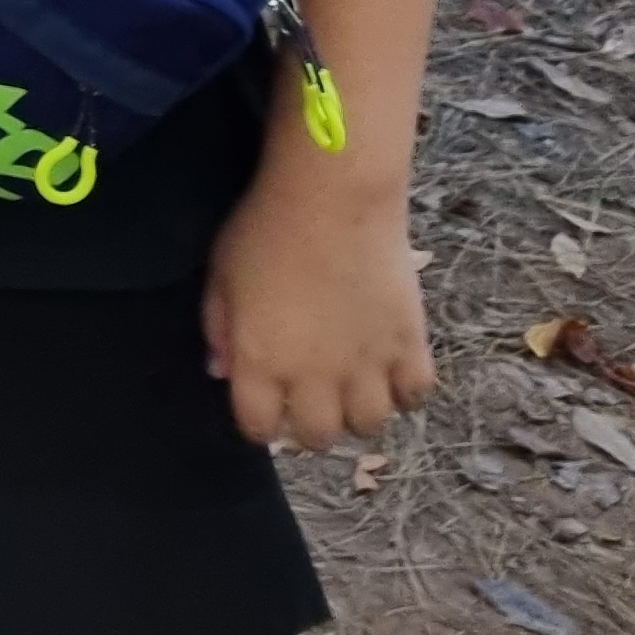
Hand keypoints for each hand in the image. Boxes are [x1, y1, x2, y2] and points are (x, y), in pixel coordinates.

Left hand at [200, 159, 437, 448]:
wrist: (334, 196)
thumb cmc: (266, 228)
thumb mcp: (220, 274)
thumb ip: (218, 328)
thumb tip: (221, 371)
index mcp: (260, 363)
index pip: (258, 429)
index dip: (260, 421)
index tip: (265, 402)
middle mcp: (314, 377)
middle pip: (317, 439)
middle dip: (310, 423)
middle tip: (310, 393)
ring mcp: (367, 365)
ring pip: (369, 426)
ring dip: (357, 411)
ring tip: (350, 382)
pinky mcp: (409, 345)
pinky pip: (415, 395)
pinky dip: (404, 389)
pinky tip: (390, 367)